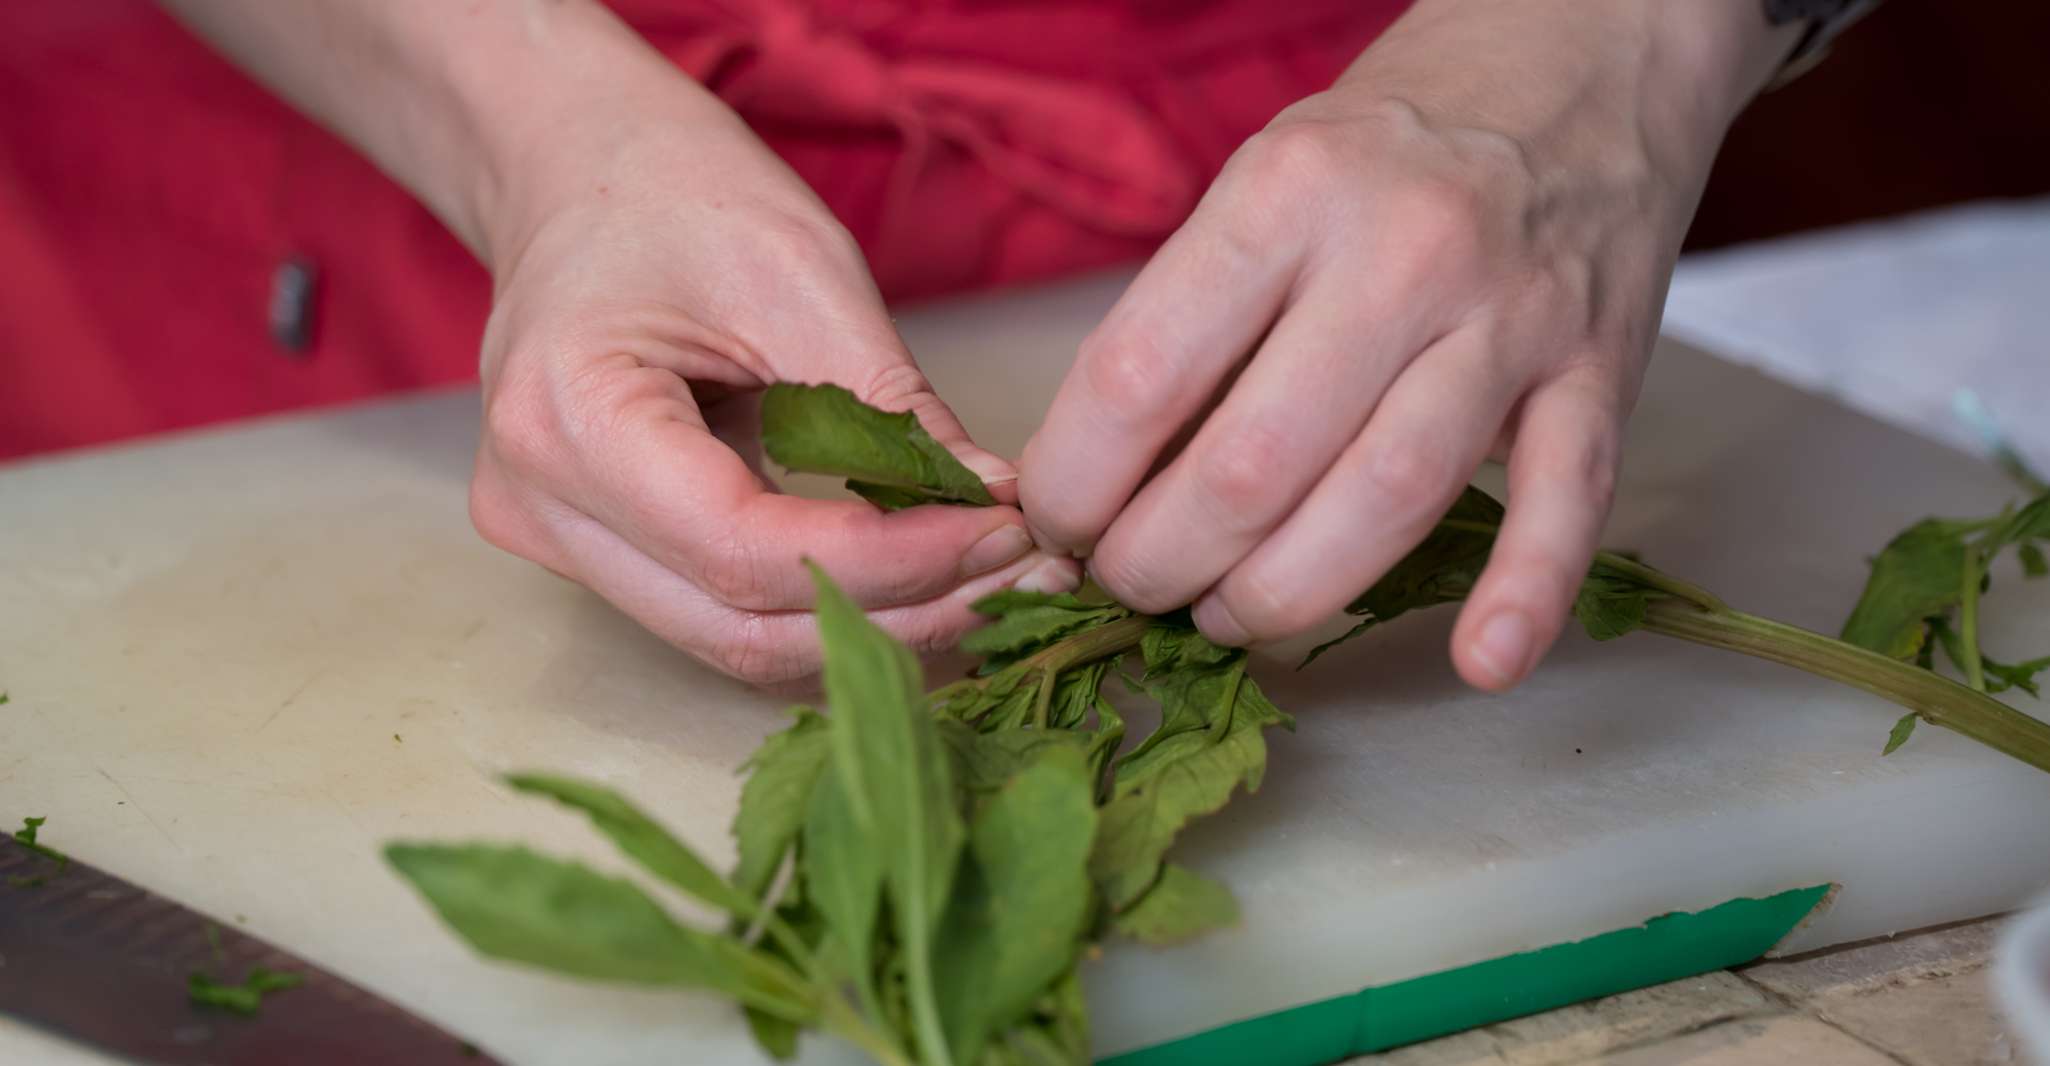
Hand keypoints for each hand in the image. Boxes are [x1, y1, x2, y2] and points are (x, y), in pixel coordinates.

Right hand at [468, 90, 1075, 685]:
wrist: (583, 175)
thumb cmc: (680, 195)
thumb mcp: (804, 275)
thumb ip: (894, 407)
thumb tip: (997, 504)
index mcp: (570, 420)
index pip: (745, 552)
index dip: (890, 563)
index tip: (1004, 532)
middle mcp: (542, 509)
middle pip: (739, 629)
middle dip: (900, 613)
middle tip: (1022, 570)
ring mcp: (560, 543)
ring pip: (736, 645)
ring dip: (876, 627)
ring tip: (989, 578)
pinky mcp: (597, 557)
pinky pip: (724, 617)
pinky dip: (831, 608)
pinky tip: (921, 579)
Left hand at [1019, 0, 1795, 689]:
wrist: (1583, 52)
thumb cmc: (1390, 140)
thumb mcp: (1264, 178)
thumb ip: (1194, 315)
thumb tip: (1099, 474)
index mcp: (1286, 194)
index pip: (1141, 375)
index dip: (1075, 484)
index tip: (1057, 524)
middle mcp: (1400, 254)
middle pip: (1251, 465)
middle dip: (1160, 564)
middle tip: (1133, 586)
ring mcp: (1511, 317)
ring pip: (1386, 500)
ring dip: (1284, 597)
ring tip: (1228, 620)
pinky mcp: (1602, 370)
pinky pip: (1568, 503)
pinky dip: (1525, 594)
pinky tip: (1479, 665)